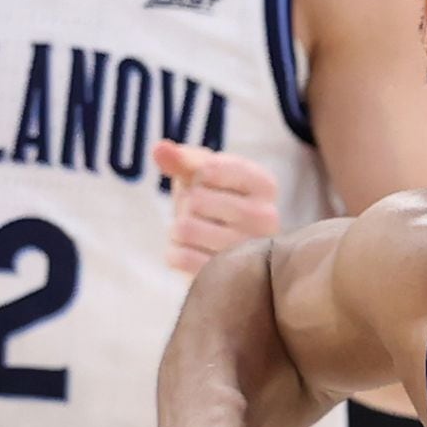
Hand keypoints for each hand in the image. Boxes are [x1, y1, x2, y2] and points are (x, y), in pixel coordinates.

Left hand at [151, 140, 283, 273]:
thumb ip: (183, 158)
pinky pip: (178, 257)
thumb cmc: (216, 204)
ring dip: (179, 231)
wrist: (228, 255)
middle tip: (205, 216)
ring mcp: (249, 251)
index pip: (209, 169)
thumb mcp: (204, 174)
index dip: (195, 177)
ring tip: (199, 235)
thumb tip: (160, 148)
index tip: (211, 186)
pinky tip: (195, 254)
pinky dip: (176, 254)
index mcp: (265, 184)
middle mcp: (266, 217)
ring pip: (184, 229)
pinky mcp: (228, 278)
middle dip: (187, 206)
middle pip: (195, 200)